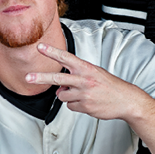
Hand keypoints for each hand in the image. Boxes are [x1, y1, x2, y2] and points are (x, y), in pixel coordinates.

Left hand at [25, 43, 146, 121]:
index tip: (40, 46)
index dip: (52, 52)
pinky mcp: (85, 107)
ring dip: (67, 96)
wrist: (126, 100)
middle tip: (28, 77)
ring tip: (82, 94)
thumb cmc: (110, 86)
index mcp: (87, 68)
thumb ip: (76, 77)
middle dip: (41, 78)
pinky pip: (70, 107)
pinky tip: (88, 102)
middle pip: (58, 79)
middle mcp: (84, 80)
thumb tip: (59, 88)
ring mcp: (84, 94)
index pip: (66, 57)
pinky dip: (76, 105)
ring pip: (62, 96)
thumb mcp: (95, 74)